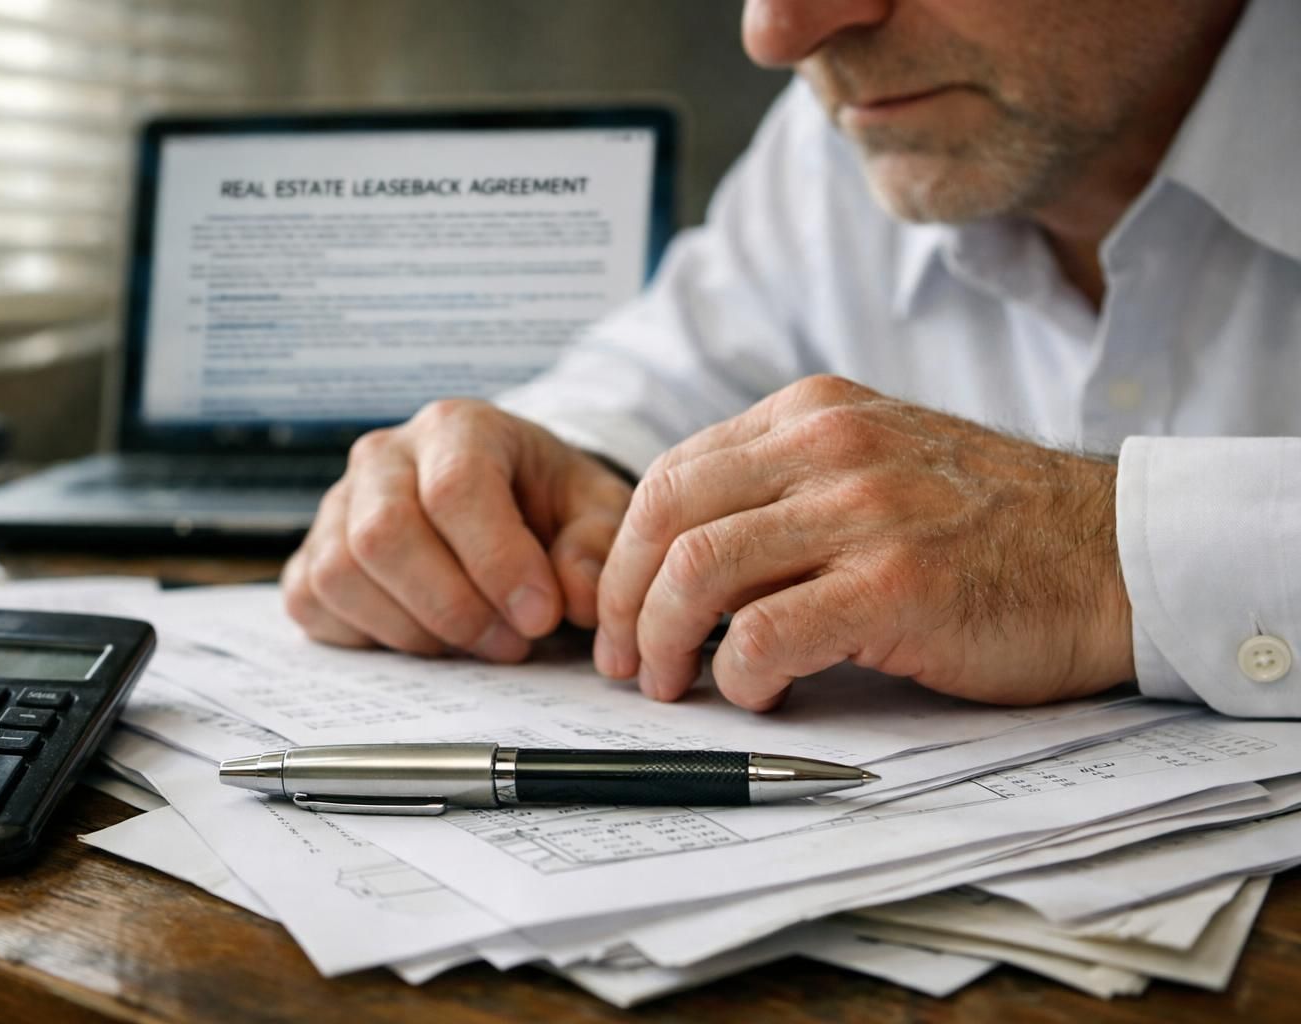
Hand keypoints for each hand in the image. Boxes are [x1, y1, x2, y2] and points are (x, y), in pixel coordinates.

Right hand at [283, 399, 632, 660]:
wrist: (503, 497)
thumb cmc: (546, 502)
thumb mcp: (594, 510)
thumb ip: (595, 547)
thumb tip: (572, 597)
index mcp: (456, 427)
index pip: (454, 489)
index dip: (497, 562)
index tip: (542, 617)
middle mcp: (383, 455)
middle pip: (383, 534)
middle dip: (453, 608)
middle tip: (511, 644)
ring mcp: (337, 503)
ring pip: (341, 573)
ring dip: (414, 630)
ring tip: (475, 643)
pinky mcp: (310, 552)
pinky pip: (312, 602)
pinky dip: (368, 636)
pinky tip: (425, 636)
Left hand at [593, 375, 1133, 708]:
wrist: (1112, 556)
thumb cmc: (991, 529)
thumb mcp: (876, 467)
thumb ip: (786, 491)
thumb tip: (683, 566)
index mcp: (812, 415)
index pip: (672, 474)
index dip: (625, 553)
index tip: (619, 609)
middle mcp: (828, 446)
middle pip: (666, 516)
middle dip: (624, 599)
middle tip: (628, 661)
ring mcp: (862, 510)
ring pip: (699, 569)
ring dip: (665, 641)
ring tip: (675, 684)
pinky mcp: (894, 584)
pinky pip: (764, 632)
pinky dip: (736, 673)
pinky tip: (754, 692)